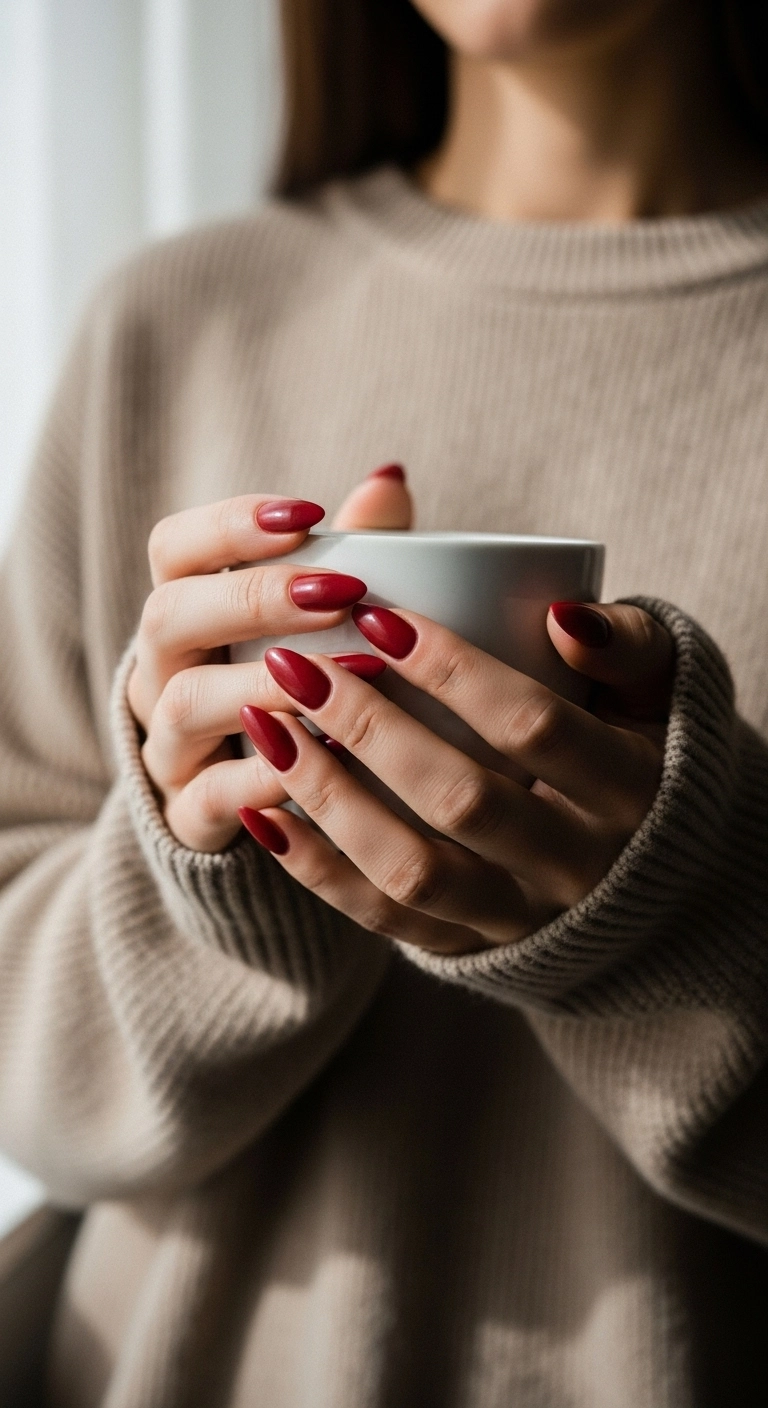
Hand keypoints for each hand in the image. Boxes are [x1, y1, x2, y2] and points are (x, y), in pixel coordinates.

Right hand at [127, 467, 411, 849]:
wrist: (266, 811)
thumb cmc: (302, 693)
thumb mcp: (321, 625)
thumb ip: (351, 556)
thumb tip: (390, 479)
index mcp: (188, 614)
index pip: (174, 548)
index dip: (230, 524)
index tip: (309, 512)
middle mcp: (162, 673)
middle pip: (168, 616)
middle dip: (253, 599)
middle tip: (341, 594)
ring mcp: (169, 746)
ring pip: (185, 705)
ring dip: (265, 685)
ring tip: (347, 676)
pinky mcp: (187, 815)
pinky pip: (209, 794)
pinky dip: (266, 776)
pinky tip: (325, 758)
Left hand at [236, 601, 674, 953]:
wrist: (651, 883)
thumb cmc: (637, 749)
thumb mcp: (657, 692)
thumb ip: (630, 643)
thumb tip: (562, 616)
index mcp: (628, 790)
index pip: (534, 727)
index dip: (454, 671)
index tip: (376, 617)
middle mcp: (575, 866)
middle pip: (461, 801)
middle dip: (370, 728)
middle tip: (296, 665)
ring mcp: (517, 917)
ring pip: (412, 871)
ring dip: (329, 797)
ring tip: (267, 727)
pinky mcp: (465, 950)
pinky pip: (381, 920)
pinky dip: (315, 868)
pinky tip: (262, 810)